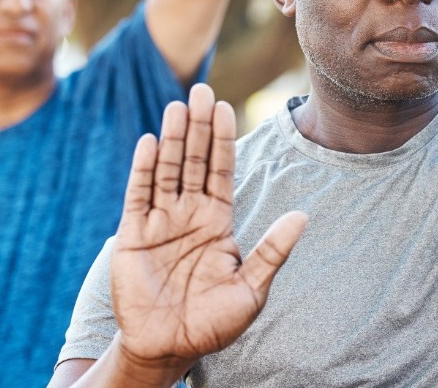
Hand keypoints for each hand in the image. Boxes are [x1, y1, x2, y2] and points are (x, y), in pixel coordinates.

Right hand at [111, 85, 307, 368]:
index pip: (221, 170)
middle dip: (199, 126)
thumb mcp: (252, 289)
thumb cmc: (213, 323)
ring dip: (173, 138)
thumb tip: (304, 216)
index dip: (223, 138)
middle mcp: (189, 215)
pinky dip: (144, 169)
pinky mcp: (133, 236)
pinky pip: (138, 196)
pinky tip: (150, 142)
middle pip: (195, 161)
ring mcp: (160, 223)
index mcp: (218, 222)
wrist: (169, 348)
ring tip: (178, 105)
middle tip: (200, 89)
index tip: (225, 106)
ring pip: (167, 170)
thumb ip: (272, 251)